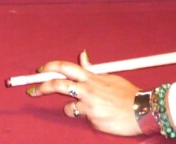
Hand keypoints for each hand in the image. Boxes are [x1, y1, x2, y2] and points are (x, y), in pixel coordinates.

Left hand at [27, 54, 143, 136]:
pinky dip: (89, 119)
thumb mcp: (110, 76)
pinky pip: (84, 120)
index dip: (50, 67)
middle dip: (42, 87)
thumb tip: (82, 55)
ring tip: (88, 109)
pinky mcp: (93, 121)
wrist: (144, 111)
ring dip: (71, 109)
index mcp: (92, 77)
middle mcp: (88, 90)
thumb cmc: (127, 94)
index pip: (66, 67)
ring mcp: (90, 106)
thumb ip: (92, 70)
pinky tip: (103, 117)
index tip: (39, 70)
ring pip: (67, 108)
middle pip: (58, 84)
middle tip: (32, 90)